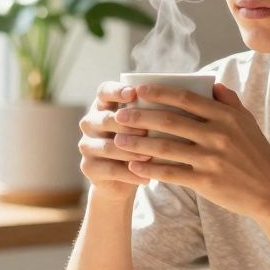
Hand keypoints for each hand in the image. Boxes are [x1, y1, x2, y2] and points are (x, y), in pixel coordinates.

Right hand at [77, 81, 152, 199]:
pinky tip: (147, 177)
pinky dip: (130, 174)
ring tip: (150, 156)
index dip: (116, 91)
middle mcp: (91, 122)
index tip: (133, 93)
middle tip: (147, 131)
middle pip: (105, 119)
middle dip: (128, 125)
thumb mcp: (145, 126)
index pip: (104, 91)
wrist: (123, 178)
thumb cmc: (140, 144)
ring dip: (131, 151)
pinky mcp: (88, 167)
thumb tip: (183, 102)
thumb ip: (153, 113)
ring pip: (108, 146)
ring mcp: (86, 145)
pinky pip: (110, 170)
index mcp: (103, 106)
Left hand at [111, 83, 269, 218]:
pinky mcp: (206, 182)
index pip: (186, 98)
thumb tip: (213, 83)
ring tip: (118, 141)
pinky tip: (133, 167)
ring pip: (165, 147)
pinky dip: (150, 170)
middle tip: (119, 115)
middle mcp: (217, 135)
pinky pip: (171, 173)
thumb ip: (230, 102)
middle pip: (169, 121)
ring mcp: (211, 159)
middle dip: (140, 116)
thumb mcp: (247, 123)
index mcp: (226, 116)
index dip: (159, 92)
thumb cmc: (256, 154)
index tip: (138, 90)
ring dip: (138, 143)